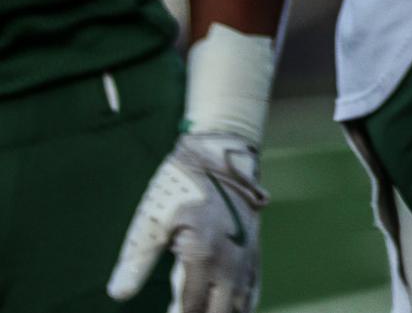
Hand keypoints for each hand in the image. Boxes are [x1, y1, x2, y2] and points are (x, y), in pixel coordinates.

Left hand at [108, 134, 265, 312]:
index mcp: (202, 258)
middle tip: (182, 309)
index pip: (190, 310)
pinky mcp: (254, 247)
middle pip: (220, 312)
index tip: (167, 311)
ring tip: (204, 308)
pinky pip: (253, 288)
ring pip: (240, 305)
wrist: (221, 153)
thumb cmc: (182, 184)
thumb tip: (117, 293)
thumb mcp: (154, 219)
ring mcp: (245, 256)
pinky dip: (242, 305)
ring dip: (222, 312)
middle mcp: (229, 263)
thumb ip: (137, 261)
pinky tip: (231, 308)